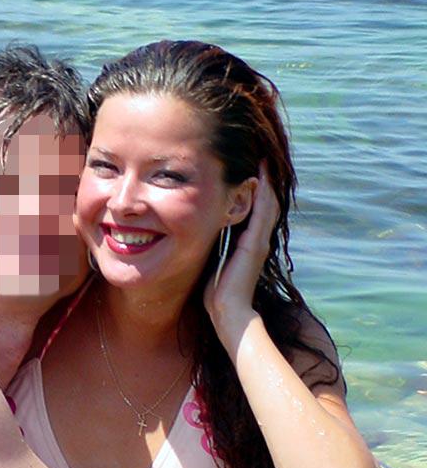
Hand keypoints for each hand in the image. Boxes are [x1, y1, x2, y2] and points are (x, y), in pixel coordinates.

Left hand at [204, 163, 279, 325]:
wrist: (228, 311)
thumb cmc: (218, 293)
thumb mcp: (216, 263)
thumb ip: (216, 248)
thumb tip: (200, 237)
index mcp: (249, 243)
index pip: (255, 209)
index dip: (254, 189)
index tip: (247, 168)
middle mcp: (258, 239)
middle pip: (265, 201)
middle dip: (263, 180)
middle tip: (260, 156)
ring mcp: (259, 240)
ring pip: (267, 202)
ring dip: (265, 180)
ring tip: (262, 158)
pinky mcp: (255, 243)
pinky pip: (262, 211)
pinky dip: (262, 192)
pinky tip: (259, 174)